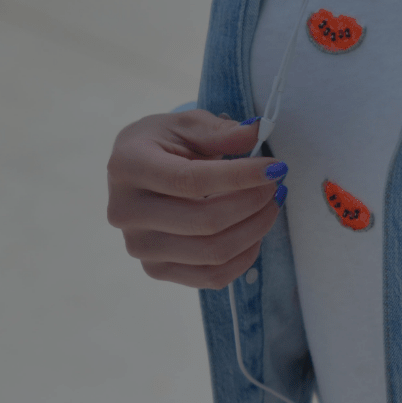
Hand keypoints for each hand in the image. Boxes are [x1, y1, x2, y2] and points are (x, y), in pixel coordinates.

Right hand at [106, 110, 285, 288]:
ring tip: (270, 206)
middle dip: (253, 203)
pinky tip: (255, 233)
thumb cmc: (164, 145)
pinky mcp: (156, 270)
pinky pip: (212, 277)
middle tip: (276, 186)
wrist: (137, 173)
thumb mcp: (187, 125)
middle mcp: (125, 211)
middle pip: (205, 222)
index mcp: (128, 167)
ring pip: (213, 253)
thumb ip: (220, 131)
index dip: (240, 177)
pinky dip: (244, 257)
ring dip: (255, 230)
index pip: (191, 180)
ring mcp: (139, 246)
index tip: (275, 168)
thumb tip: (255, 132)